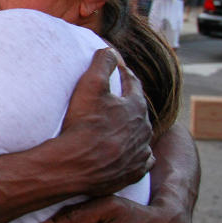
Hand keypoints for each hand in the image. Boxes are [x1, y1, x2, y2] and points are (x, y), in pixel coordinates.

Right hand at [54, 49, 153, 196]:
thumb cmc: (83, 124)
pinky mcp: (134, 172)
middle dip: (128, 103)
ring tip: (118, 127)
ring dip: (132, 129)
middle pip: (138, 111)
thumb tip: (110, 50)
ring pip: (141, 136)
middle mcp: (144, 130)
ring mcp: (140, 152)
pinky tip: (126, 152)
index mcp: (136, 107)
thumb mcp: (90, 85)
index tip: (116, 69)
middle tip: (115, 98)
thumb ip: (102, 63)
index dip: (123, 74)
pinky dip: (135, 154)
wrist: (77, 166)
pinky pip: (141, 160)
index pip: (133, 84)